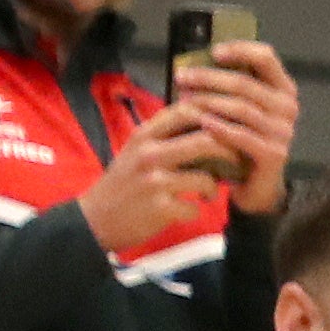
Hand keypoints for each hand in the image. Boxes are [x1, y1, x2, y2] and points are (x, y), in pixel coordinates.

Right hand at [77, 99, 243, 256]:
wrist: (94, 219)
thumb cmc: (123, 182)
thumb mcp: (136, 149)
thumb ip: (165, 134)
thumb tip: (206, 119)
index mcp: (145, 135)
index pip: (187, 111)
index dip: (215, 116)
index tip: (228, 128)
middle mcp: (149, 154)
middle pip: (207, 141)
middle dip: (230, 152)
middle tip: (235, 162)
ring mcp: (155, 182)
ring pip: (206, 177)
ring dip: (213, 187)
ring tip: (208, 192)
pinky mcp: (159, 208)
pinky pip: (195, 208)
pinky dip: (196, 211)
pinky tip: (187, 210)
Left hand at [168, 40, 301, 212]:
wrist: (256, 186)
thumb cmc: (240, 142)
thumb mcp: (237, 110)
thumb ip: (227, 88)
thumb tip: (191, 66)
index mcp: (282, 90)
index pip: (266, 57)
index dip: (239, 49)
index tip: (213, 52)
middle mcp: (288, 108)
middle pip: (246, 84)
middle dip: (209, 78)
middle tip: (182, 77)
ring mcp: (283, 132)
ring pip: (242, 108)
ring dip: (210, 101)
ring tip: (185, 100)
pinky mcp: (274, 154)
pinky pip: (243, 136)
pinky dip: (220, 128)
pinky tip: (202, 123)